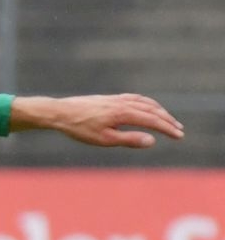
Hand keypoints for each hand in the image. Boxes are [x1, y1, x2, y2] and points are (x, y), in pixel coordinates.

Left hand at [12, 94, 183, 147]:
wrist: (60, 113)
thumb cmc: (80, 129)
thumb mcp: (104, 139)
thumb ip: (129, 140)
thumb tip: (152, 141)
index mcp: (124, 113)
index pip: (153, 121)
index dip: (167, 128)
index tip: (179, 136)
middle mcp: (124, 103)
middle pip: (152, 110)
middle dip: (167, 120)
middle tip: (179, 130)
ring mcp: (117, 99)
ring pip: (145, 102)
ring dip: (159, 111)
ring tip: (167, 120)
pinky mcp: (110, 99)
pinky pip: (135, 98)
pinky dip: (147, 103)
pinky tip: (147, 108)